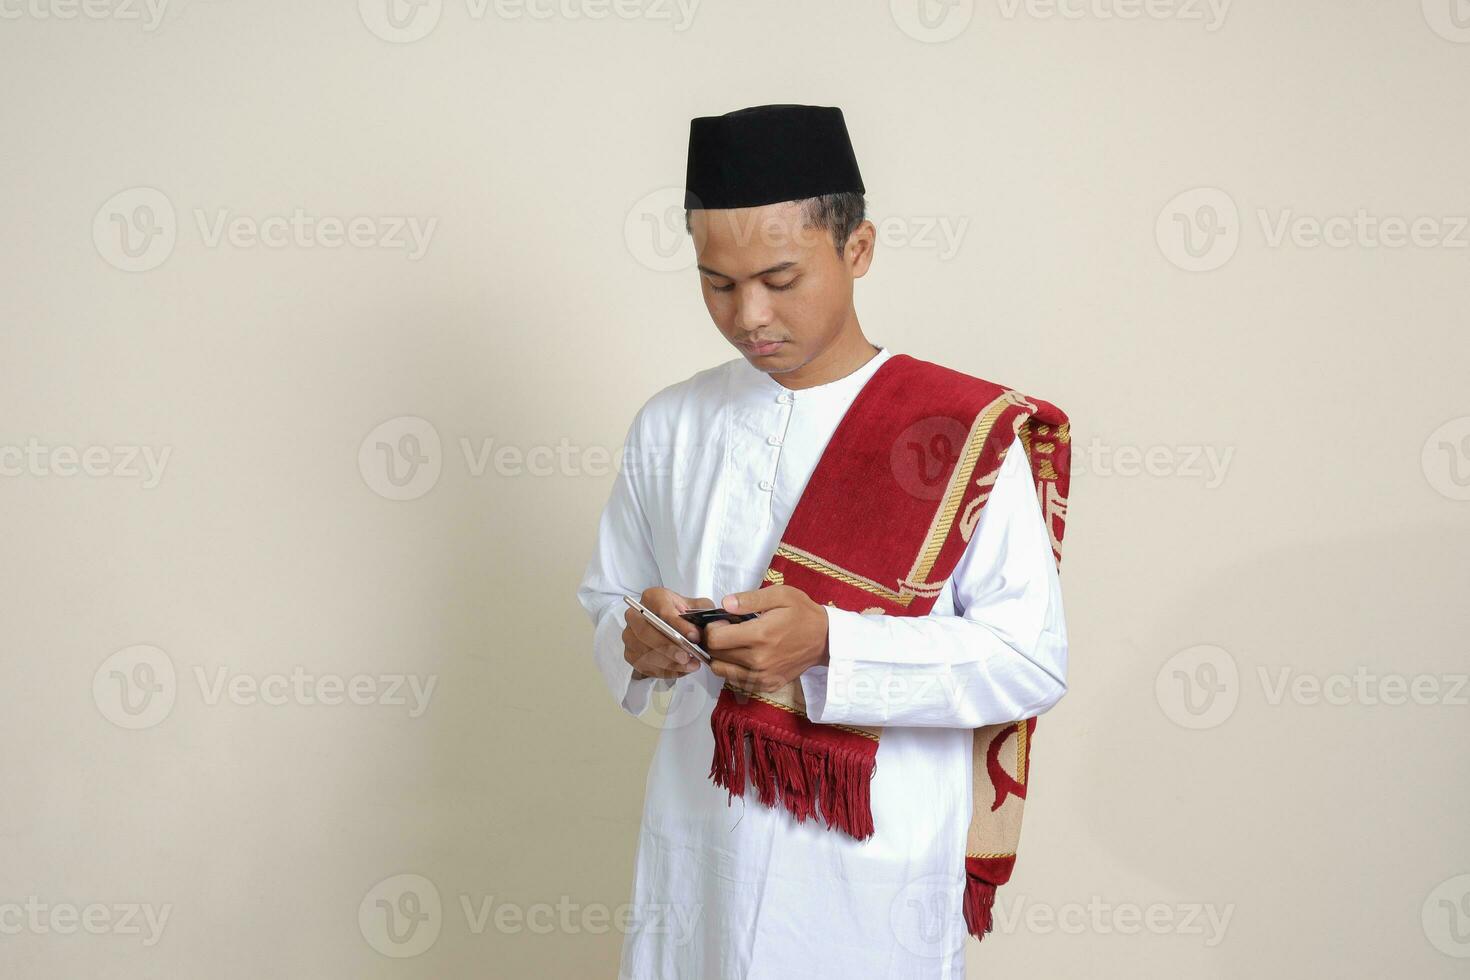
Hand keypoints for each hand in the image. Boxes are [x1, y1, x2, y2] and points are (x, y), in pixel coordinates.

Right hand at [622, 587, 716, 680]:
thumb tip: (713, 626)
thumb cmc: (682, 614)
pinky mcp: (631, 654)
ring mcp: (630, 636)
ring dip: (668, 662)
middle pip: (646, 632)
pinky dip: (665, 671)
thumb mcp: (695, 606)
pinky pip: (645, 666)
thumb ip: (704, 612)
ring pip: (644, 652)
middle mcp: (634, 615)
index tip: (695, 636)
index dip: (678, 624)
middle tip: (687, 656)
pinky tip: (682, 670)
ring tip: (690, 665)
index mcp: (652, 598)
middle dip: (668, 646)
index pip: (661, 610)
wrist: (669, 624)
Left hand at [703, 585, 829, 694]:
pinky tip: (745, 655)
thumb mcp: (780, 595)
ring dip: (721, 657)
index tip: (723, 621)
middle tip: (728, 630)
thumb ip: (750, 599)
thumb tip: (725, 604)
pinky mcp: (767, 685)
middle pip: (715, 656)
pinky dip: (734, 668)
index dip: (712, 628)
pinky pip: (737, 680)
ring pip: (722, 671)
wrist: (825, 639)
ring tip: (735, 643)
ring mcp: (762, 677)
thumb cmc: (802, 613)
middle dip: (715, 641)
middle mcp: (758, 660)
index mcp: (759, 636)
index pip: (715, 640)